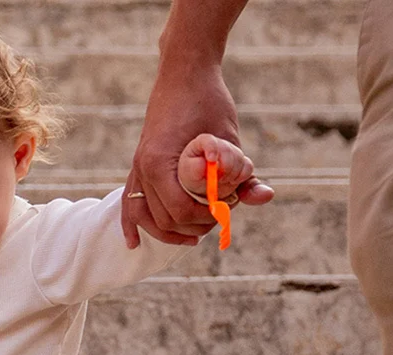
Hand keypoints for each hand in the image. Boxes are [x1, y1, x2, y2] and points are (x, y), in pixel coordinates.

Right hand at [121, 63, 273, 248]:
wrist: (184, 73)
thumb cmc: (209, 101)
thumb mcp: (230, 139)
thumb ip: (244, 174)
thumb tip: (265, 196)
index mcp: (160, 162)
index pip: (181, 210)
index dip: (207, 216)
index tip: (227, 205)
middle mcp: (143, 168)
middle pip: (165, 219)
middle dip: (193, 226)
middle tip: (218, 216)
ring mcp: (137, 169)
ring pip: (146, 218)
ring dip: (169, 233)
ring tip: (193, 237)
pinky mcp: (138, 168)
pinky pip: (127, 203)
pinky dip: (130, 225)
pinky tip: (133, 244)